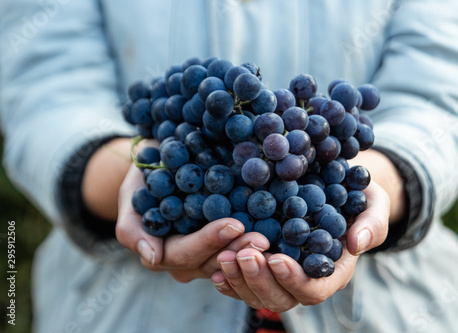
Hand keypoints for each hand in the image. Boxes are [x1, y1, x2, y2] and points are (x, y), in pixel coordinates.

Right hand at [116, 163, 270, 281]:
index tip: (234, 224)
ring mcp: (208, 255)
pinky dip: (256, 244)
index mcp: (163, 254)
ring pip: (231, 261)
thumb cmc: (142, 184)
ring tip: (271, 238)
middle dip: (237, 251)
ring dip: (250, 251)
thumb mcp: (130, 199)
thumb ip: (132, 230)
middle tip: (262, 239)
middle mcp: (187, 261)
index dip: (210, 241)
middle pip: (214, 263)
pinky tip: (276, 234)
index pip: (187, 254)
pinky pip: (240, 250)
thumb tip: (152, 257)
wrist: (160, 167)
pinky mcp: (225, 244)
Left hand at [210, 180, 389, 311]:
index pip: (314, 289)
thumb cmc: (359, 197)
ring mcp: (284, 273)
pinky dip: (229, 278)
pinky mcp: (265, 264)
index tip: (275, 258)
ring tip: (223, 256)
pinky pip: (244, 282)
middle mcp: (306, 278)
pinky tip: (215, 264)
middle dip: (259, 280)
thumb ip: (371, 224)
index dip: (294, 280)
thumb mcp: (373, 204)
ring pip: (258, 293)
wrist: (337, 186)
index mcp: (333, 271)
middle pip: (282, 297)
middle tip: (243, 254)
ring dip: (239, 279)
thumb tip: (356, 243)